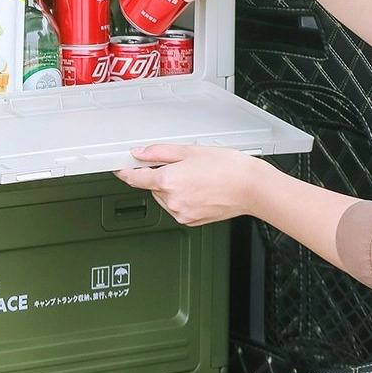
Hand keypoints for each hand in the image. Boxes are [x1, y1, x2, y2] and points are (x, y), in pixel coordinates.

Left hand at [113, 143, 270, 225]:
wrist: (252, 188)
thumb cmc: (228, 168)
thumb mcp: (189, 151)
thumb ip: (159, 153)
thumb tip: (139, 153)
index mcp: (168, 181)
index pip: (134, 179)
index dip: (124, 172)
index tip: (119, 169)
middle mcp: (172, 200)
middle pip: (152, 187)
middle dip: (160, 176)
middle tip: (182, 166)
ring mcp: (181, 213)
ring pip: (164, 198)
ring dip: (172, 188)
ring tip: (197, 178)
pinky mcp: (191, 221)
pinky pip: (177, 208)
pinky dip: (182, 199)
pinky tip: (200, 190)